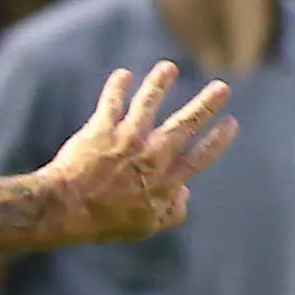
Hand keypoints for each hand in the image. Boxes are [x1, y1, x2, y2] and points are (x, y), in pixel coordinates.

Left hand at [37, 63, 237, 247]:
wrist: (63, 210)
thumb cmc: (103, 221)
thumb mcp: (145, 226)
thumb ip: (171, 212)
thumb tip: (186, 193)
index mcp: (164, 181)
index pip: (198, 157)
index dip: (217, 140)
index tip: (230, 122)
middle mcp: (150, 156)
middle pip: (183, 125)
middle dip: (205, 105)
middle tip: (221, 87)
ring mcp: (126, 140)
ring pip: (148, 104)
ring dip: (159, 84)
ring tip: (168, 69)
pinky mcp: (100, 130)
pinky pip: (112, 103)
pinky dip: (117, 87)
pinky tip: (123, 75)